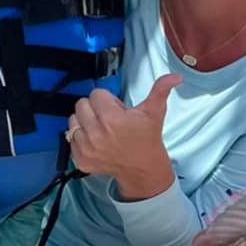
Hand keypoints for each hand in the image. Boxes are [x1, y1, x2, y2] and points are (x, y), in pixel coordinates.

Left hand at [68, 74, 180, 198]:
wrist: (142, 169)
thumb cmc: (147, 138)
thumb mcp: (154, 113)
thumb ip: (161, 90)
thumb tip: (175, 77)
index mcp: (112, 119)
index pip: (96, 94)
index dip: (107, 100)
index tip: (116, 109)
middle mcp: (96, 133)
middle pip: (81, 105)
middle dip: (94, 109)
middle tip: (109, 119)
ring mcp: (86, 148)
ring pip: (74, 121)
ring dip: (85, 123)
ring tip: (101, 129)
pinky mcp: (80, 158)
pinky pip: (70, 138)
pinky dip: (80, 138)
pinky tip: (96, 141)